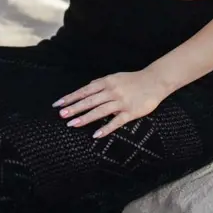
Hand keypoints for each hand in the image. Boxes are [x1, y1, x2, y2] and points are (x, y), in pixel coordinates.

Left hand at [52, 68, 166, 138]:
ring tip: (72, 125)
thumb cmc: (133, 80)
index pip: (85, 90)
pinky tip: (96, 135)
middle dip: (74, 108)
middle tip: (61, 115)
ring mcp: (121, 102)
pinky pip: (116, 121)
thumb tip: (87, 88)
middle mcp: (112, 91)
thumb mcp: (115, 77)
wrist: (154, 81)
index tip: (58, 104)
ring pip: (100, 110)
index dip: (71, 97)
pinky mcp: (130, 112)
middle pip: (90, 100)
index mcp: (107, 82)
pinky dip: (106, 128)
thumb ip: (101, 83)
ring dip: (85, 118)